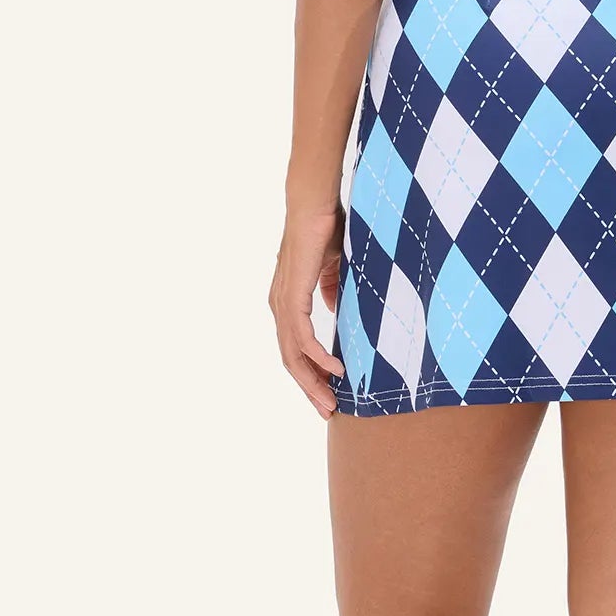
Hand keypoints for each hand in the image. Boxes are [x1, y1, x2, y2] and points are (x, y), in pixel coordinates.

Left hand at [269, 207, 346, 418]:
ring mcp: (283, 304)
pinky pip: (302, 337)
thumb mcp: (332, 268)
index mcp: (287, 302)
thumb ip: (331, 291)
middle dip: (309, 388)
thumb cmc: (325, 229)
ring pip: (293, 355)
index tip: (328, 392)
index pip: (294, 348)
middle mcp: (280, 307)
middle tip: (327, 410)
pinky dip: (318, 357)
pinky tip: (334, 369)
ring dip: (312, 381)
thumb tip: (336, 312)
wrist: (314, 205)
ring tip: (331, 400)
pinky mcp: (291, 297)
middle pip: (290, 360)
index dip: (310, 372)